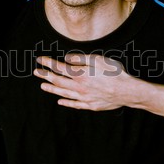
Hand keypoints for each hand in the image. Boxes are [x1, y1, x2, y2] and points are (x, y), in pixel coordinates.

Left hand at [34, 54, 163, 116]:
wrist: (127, 91)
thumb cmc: (115, 73)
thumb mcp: (98, 59)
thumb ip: (80, 59)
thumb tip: (66, 58)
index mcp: (80, 75)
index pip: (59, 67)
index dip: (48, 63)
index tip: (40, 60)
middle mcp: (79, 87)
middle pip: (58, 81)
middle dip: (46, 75)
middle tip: (36, 72)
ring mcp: (84, 98)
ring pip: (64, 93)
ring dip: (52, 89)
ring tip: (43, 86)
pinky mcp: (91, 105)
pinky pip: (75, 105)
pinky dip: (66, 103)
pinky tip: (60, 102)